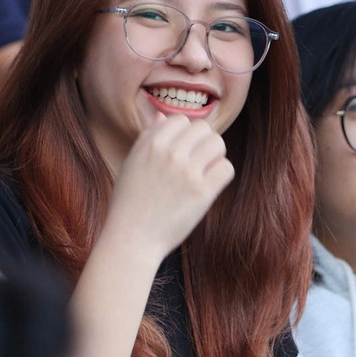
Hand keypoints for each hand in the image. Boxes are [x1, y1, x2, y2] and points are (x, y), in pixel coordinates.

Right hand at [105, 114, 233, 257]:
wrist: (131, 239)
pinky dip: (221, 175)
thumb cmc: (129, 203)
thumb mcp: (131, 164)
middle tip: (197, 162)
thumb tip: (163, 118)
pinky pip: (226, 168)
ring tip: (205, 173)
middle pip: (203, 129)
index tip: (182, 150)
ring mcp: (187, 172)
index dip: (184, 134)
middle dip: (203, 143)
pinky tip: (210, 186)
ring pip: (218, 145)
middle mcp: (169, 154)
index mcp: (150, 144)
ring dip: (215, 157)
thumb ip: (147, 138)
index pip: (181, 120)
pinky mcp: (202, 193)